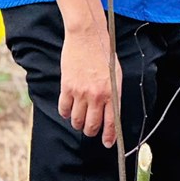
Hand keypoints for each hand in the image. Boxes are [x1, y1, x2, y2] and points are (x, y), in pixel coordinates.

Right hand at [58, 28, 122, 145]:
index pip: (111, 122)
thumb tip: (111, 112)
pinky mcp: (67, 87)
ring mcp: (81, 92)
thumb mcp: (116, 74)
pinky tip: (68, 111)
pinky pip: (64, 109)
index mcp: (112, 92)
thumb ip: (114, 94)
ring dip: (78, 124)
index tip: (107, 143)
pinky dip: (65, 113)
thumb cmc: (104, 53)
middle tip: (91, 130)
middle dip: (92, 132)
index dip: (109, 136)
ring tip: (79, 120)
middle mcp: (97, 96)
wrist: (87, 37)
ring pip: (76, 120)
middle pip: (92, 125)